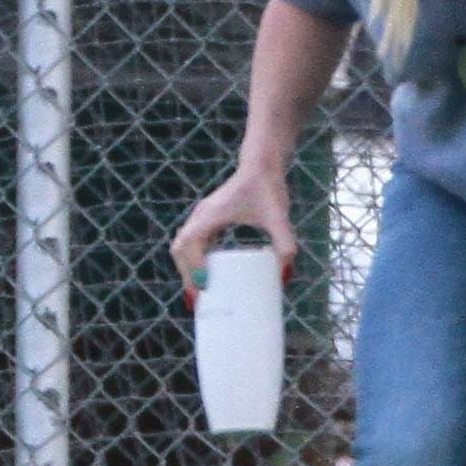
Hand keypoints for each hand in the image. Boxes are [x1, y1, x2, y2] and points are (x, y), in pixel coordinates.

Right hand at [169, 167, 295, 307]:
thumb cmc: (268, 188)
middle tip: (199, 299)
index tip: (204, 285)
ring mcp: (202, 217)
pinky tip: (206, 277)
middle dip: (186, 275)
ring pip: (183, 246)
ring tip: (199, 294)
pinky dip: (194, 260)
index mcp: (211, 214)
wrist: (262, 166)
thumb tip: (284, 277)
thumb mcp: (279, 218)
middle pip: (180, 249)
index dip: (193, 266)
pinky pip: (192, 243)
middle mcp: (201, 216)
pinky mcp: (208, 219)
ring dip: (187, 269)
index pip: (190, 243)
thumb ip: (285, 244)